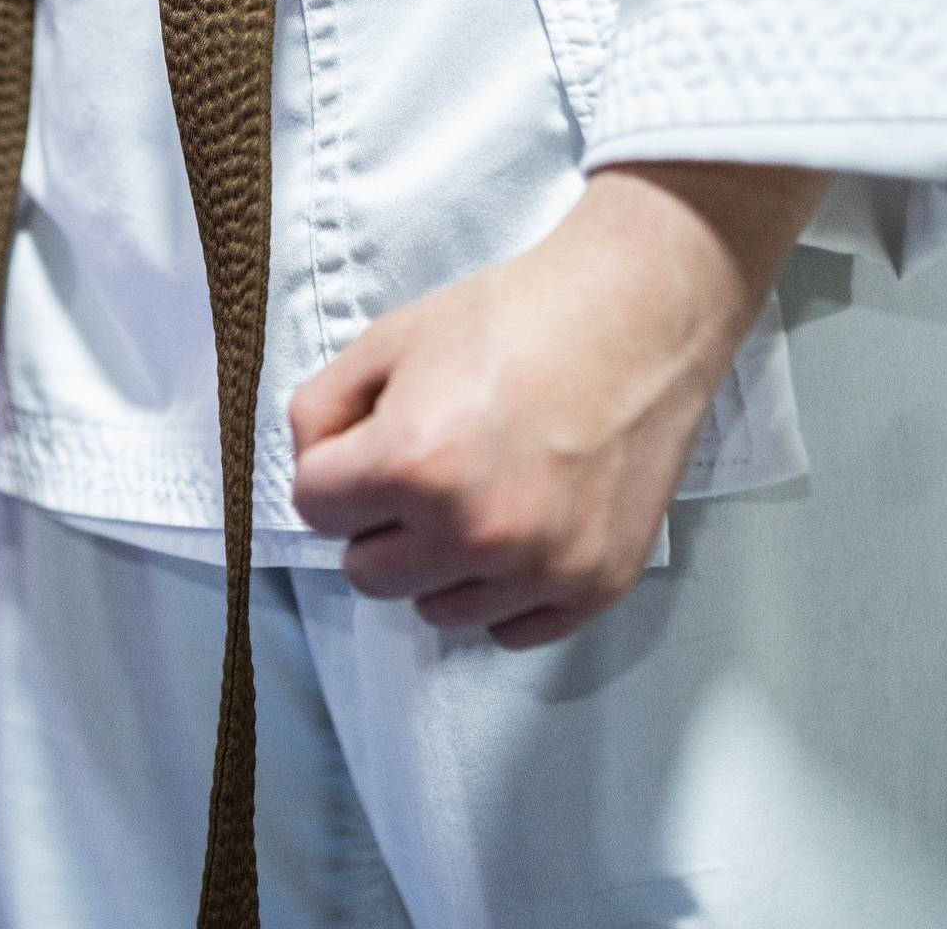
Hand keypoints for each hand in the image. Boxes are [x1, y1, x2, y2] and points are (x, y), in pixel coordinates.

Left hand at [290, 162, 826, 649]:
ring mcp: (538, 567)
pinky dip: (502, 592)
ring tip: (476, 496)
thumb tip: (309, 468)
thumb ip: (320, 410)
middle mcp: (472, 531)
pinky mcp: (594, 585)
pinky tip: (520, 530)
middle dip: (377, 524)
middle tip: (422, 472)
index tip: (368, 445)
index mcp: (409, 464)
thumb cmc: (511, 318)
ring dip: (437, 564)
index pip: (313, 508)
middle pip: (365, 572)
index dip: (332, 471)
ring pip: (435, 609)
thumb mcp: (389, 339)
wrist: (637, 315)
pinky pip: (510, 630)